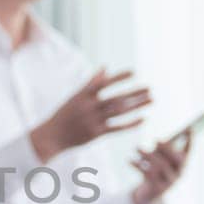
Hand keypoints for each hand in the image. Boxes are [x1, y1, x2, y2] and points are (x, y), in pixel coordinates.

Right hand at [30, 68, 151, 162]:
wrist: (52, 136)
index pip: (104, 83)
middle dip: (134, 93)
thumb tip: (105, 68)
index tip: (134, 72)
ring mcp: (92, 121)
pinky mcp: (96, 134)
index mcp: (83, 95)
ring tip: (151, 100)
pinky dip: (131, 123)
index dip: (119, 78)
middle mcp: (89, 107)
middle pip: (116, 98)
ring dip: (137, 105)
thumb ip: (91, 82)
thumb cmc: (65, 114)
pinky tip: (143, 118)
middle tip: (150, 88)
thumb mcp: (76, 96)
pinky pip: (117, 128)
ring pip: (119, 112)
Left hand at [131, 130, 190, 203]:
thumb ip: (161, 150)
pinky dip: (139, 166)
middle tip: (156, 140)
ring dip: (148, 155)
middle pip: (178, 159)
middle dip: (167, 148)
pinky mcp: (159, 188)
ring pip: (161, 166)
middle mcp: (179, 173)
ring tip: (137, 148)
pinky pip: (149, 175)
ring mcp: (171, 182)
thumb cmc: (154, 172)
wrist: (148, 195)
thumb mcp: (159, 159)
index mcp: (181, 164)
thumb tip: (159, 141)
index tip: (190, 128)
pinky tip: (130, 160)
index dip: (190, 140)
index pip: (189, 151)